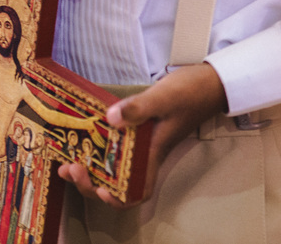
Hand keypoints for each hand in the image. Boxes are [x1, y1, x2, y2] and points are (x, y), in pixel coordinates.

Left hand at [57, 63, 227, 207]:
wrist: (209, 82)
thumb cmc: (191, 93)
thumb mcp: (162, 97)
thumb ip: (138, 108)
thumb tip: (110, 119)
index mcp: (153, 152)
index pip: (138, 190)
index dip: (118, 199)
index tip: (99, 189)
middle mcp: (147, 152)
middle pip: (118, 182)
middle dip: (92, 182)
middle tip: (71, 168)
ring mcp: (144, 142)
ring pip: (115, 165)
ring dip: (92, 166)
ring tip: (70, 159)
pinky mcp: (142, 130)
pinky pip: (117, 146)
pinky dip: (101, 147)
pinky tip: (88, 137)